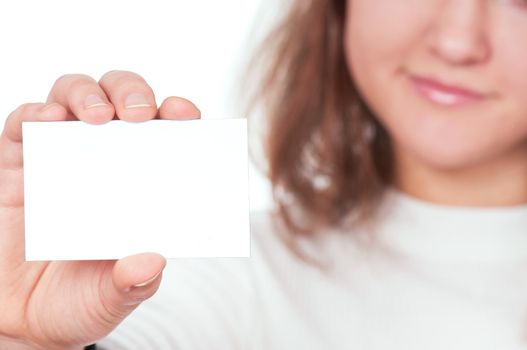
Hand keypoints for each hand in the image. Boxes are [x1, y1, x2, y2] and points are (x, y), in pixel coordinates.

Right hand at [0, 70, 200, 348]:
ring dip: (86, 95)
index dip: (177, 115)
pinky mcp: (17, 164)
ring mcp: (61, 157)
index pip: (166, 134)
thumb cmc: (79, 299)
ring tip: (97, 116)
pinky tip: (48, 121)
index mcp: (141, 183)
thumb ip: (134, 282)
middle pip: (122, 101)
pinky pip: (23, 125)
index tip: (185, 114)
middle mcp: (105, 161)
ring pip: (74, 97)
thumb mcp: (114, 296)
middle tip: (138, 114)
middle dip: (132, 93)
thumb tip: (151, 262)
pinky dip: (35, 115)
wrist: (23, 320)